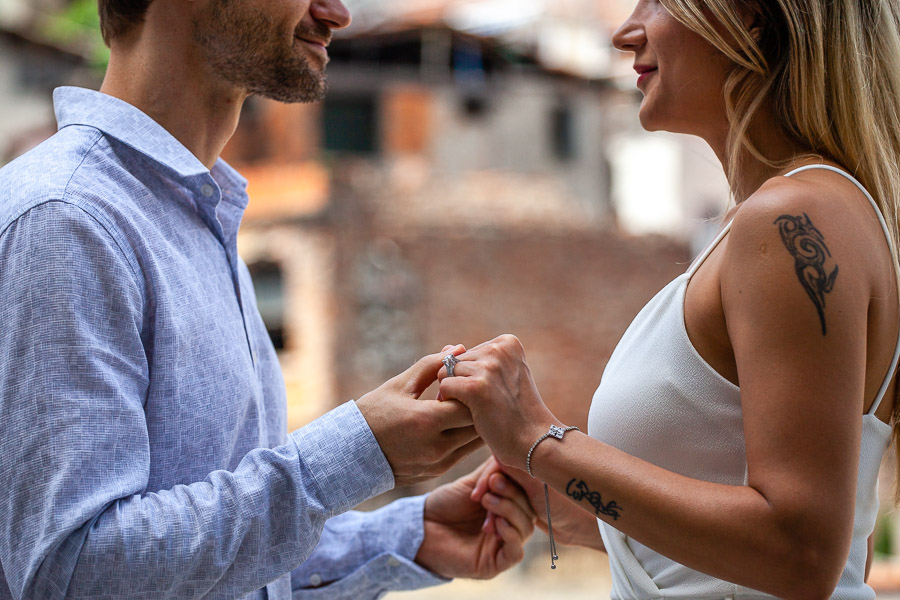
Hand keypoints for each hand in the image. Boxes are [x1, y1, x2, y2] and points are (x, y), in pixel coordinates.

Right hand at [356, 346, 483, 486]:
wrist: (349, 453)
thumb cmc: (373, 413)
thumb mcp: (400, 384)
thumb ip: (432, 365)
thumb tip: (458, 349)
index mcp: (425, 421)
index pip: (470, 404)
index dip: (472, 390)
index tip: (466, 380)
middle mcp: (435, 447)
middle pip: (478, 425)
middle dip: (479, 407)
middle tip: (475, 392)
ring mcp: (438, 463)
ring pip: (474, 442)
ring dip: (476, 424)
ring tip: (470, 406)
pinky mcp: (437, 472)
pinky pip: (463, 453)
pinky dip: (465, 437)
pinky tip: (458, 423)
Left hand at [415, 458, 536, 578]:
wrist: (421, 528)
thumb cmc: (445, 505)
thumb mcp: (472, 483)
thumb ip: (494, 470)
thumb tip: (512, 453)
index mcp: (509, 505)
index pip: (529, 493)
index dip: (520, 480)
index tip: (500, 469)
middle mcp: (511, 525)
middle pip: (529, 510)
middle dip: (512, 494)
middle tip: (493, 483)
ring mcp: (504, 545)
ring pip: (526, 528)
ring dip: (509, 510)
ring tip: (486, 500)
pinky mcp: (496, 564)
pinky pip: (516, 552)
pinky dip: (510, 534)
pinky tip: (496, 523)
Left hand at [437, 335, 556, 468]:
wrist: (535, 440)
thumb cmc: (515, 411)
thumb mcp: (502, 376)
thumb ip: (476, 359)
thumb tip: (446, 348)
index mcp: (507, 342)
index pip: (467, 352)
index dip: (471, 376)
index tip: (494, 391)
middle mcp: (498, 349)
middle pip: (455, 361)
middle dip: (461, 383)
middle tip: (486, 403)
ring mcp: (488, 367)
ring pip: (446, 372)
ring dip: (455, 394)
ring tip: (480, 408)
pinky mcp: (476, 386)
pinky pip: (444, 387)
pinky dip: (450, 403)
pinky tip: (472, 413)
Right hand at [472, 457, 604, 551]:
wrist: (579, 528)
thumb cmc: (563, 504)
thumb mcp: (536, 487)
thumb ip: (517, 470)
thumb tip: (496, 451)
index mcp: (529, 458)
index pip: (498, 463)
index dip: (486, 478)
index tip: (477, 495)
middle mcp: (525, 469)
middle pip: (496, 478)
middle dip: (487, 494)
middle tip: (481, 508)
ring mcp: (523, 486)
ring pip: (498, 495)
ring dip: (492, 509)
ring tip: (488, 526)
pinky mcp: (523, 501)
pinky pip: (504, 507)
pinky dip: (497, 517)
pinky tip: (493, 528)